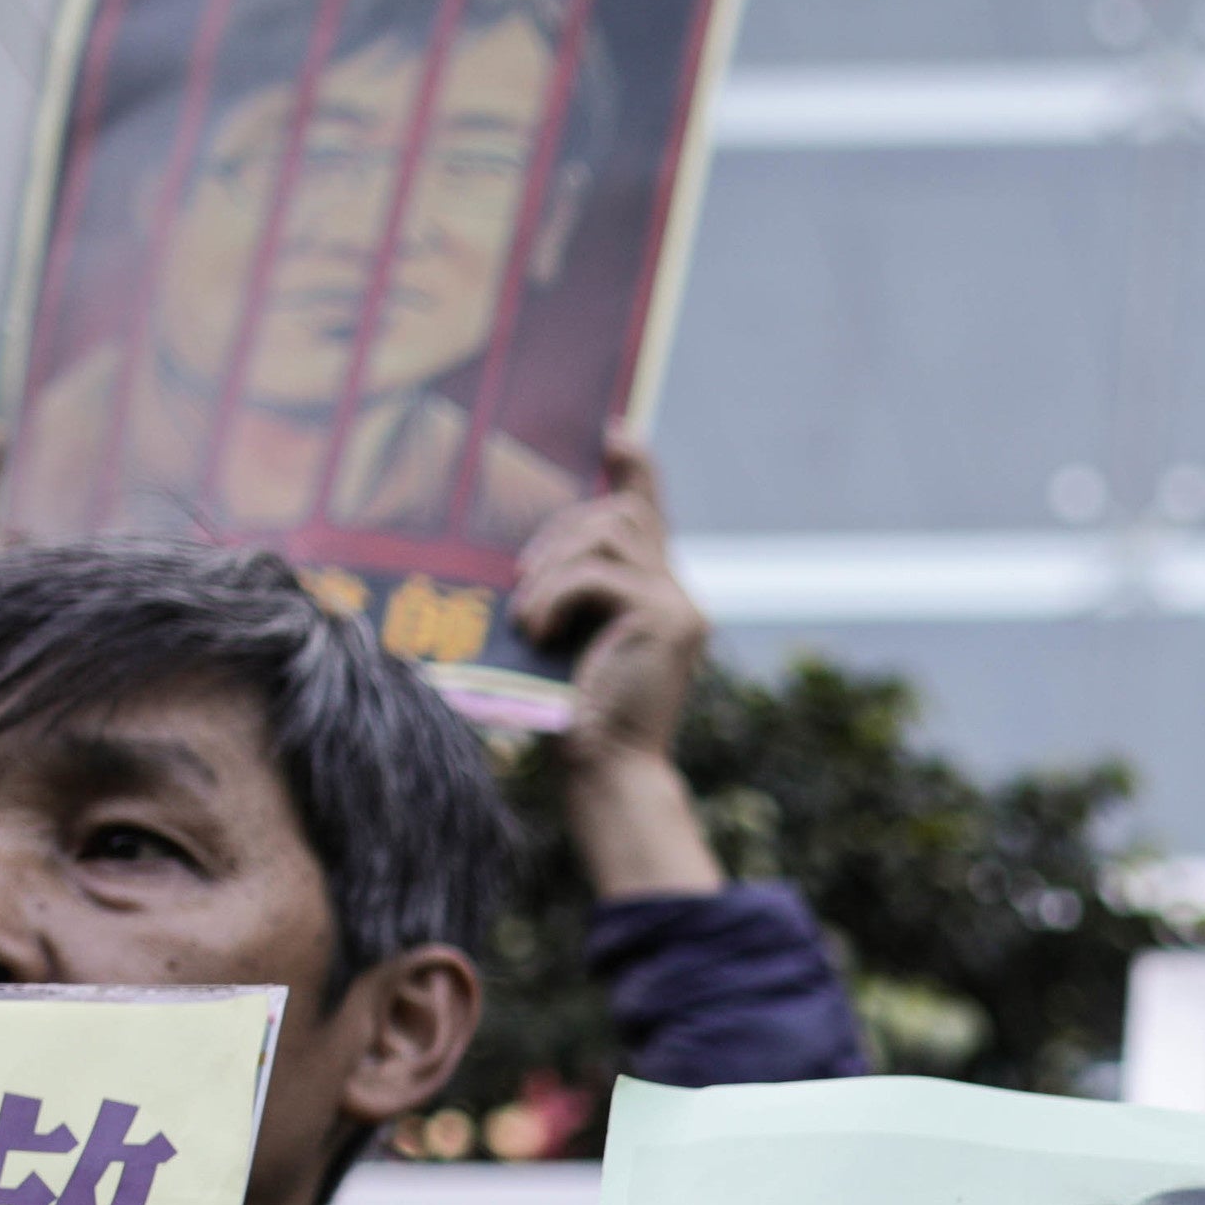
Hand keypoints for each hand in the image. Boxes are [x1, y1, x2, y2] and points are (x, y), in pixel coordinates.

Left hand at [511, 427, 724, 897]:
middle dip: (562, 534)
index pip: (650, 516)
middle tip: (524, 581)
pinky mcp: (664, 618)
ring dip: (553, 569)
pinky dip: (555, 594)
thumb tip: (532, 557)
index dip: (636, 469)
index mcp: (659, 600)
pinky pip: (597, 573)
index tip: (618, 432)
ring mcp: (678, 606)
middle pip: (618, 516)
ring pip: (607, 535)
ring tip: (528, 618)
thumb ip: (572, 596)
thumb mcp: (568, 640)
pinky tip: (538, 629)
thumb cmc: (575, 718)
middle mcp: (679, 596)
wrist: (608, 772)